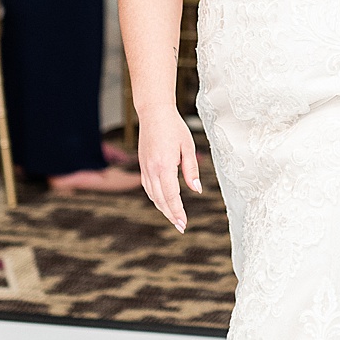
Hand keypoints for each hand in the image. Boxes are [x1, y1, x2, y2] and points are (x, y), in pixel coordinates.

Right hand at [137, 107, 201, 231]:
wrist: (154, 113)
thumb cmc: (174, 127)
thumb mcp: (187, 147)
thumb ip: (191, 170)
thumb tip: (196, 190)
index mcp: (164, 165)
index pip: (171, 196)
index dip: (177, 212)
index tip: (183, 224)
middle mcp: (152, 169)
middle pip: (160, 199)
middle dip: (171, 214)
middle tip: (181, 226)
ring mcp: (145, 167)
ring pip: (152, 195)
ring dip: (163, 208)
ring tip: (174, 217)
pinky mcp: (143, 165)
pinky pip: (147, 187)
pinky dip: (155, 197)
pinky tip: (162, 201)